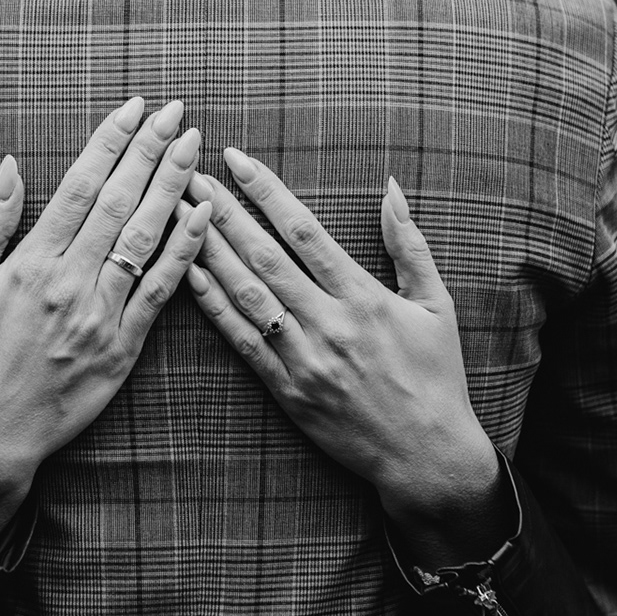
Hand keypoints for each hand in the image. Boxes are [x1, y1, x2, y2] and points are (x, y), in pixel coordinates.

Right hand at [0, 98, 212, 550]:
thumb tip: (10, 165)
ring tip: (193, 145)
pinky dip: (185, 250)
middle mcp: (70, 283)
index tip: (133, 107)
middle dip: (150, 150)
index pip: (79, 187)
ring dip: (173, 186)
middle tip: (176, 109)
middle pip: (118, 202)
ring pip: (145, 238)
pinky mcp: (124, 348)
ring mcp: (101, 316)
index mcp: (30, 264)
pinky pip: (161, 291)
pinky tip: (204, 216)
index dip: (109, 142)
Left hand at [181, 151, 507, 558]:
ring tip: (179, 215)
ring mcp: (304, 360)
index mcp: (364, 298)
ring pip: (246, 296)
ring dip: (208, 251)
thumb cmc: (436, 377)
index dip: (268, 192)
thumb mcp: (438, 306)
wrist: (426, 455)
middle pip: (264, 258)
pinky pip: (242, 343)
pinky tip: (189, 276)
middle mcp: (330, 325)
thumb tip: (392, 188)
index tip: (237, 160)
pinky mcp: (287, 391)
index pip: (305, 232)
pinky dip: (214, 307)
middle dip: (223, 212)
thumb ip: (410, 244)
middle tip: (188, 175)